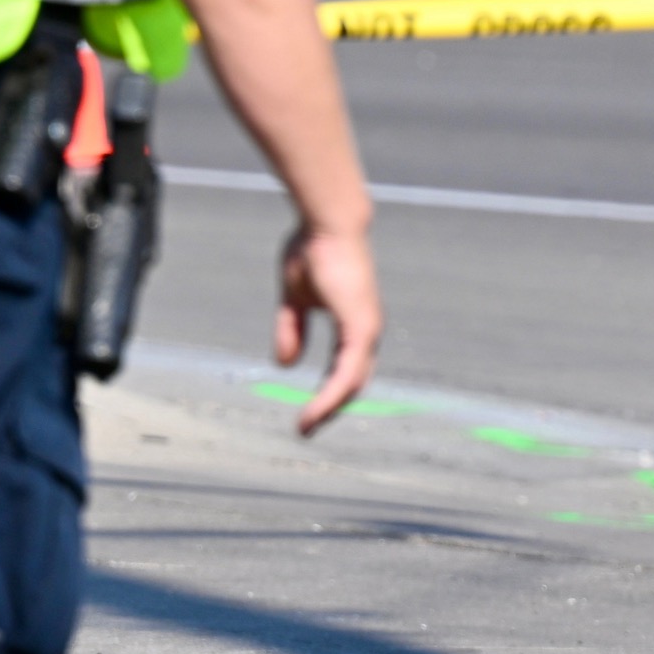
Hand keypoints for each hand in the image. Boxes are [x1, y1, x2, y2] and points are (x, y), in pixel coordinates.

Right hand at [276, 222, 382, 433]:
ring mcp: (367, 330)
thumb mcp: (294, 298)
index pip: (346, 368)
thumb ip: (292, 328)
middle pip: (354, 382)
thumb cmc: (313, 250)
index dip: (329, 391)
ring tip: (307, 429)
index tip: (309, 412)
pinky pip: (346, 372)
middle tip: (308, 429)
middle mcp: (366, 330)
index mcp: (354, 324)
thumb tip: (285, 364)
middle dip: (331, 408)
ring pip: (352, 384)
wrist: (326, 224)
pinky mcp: (360, 328)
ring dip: (329, 409)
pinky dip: (331, 396)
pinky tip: (315, 412)